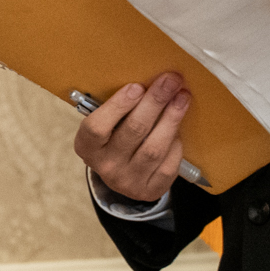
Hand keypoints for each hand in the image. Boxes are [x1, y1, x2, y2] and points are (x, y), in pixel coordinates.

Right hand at [75, 72, 190, 203]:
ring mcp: (128, 181)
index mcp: (87, 147)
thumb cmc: (114, 138)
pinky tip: (179, 128)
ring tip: (182, 97)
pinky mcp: (150, 190)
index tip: (137, 86)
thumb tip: (148, 80)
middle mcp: (105, 167)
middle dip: (154, 103)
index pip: (97, 127)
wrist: (123, 176)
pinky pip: (168, 164)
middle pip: (133, 131)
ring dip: (171, 119)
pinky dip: (176, 143)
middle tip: (170, 80)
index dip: (118, 106)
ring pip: (154, 148)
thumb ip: (118, 108)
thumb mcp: (106, 125)